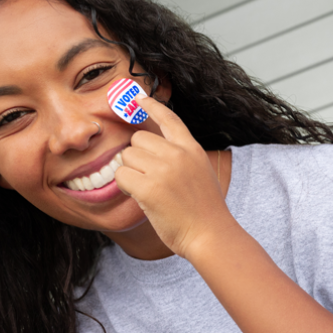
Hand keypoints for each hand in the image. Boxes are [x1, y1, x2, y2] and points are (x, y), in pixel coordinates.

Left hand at [114, 95, 237, 258]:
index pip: (169, 119)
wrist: (210, 234)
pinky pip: (122, 176)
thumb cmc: (204, 209)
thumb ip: (182, 156)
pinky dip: (126, 187)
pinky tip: (141, 197)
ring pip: (127, 157)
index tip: (137, 98)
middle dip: (137, 158)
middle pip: (138, 140)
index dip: (151, 106)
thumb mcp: (201, 171)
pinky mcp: (149, 188)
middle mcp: (178, 154)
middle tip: (150, 179)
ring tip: (149, 190)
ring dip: (131, 173)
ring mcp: (164, 170)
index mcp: (192, 148)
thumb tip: (153, 147)